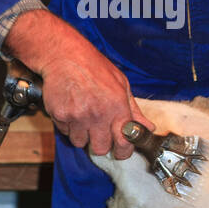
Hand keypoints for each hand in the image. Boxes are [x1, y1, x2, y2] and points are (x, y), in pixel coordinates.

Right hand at [4, 9, 154, 158]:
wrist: (65, 56)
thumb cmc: (95, 68)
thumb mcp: (121, 85)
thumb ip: (134, 110)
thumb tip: (148, 128)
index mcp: (117, 107)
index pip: (124, 143)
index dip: (123, 151)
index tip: (120, 151)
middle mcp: (98, 114)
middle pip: (100, 148)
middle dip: (100, 144)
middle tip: (98, 132)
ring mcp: (77, 116)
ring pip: (80, 143)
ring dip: (82, 135)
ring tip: (83, 117)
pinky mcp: (60, 115)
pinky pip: (65, 132)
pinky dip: (68, 125)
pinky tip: (71, 108)